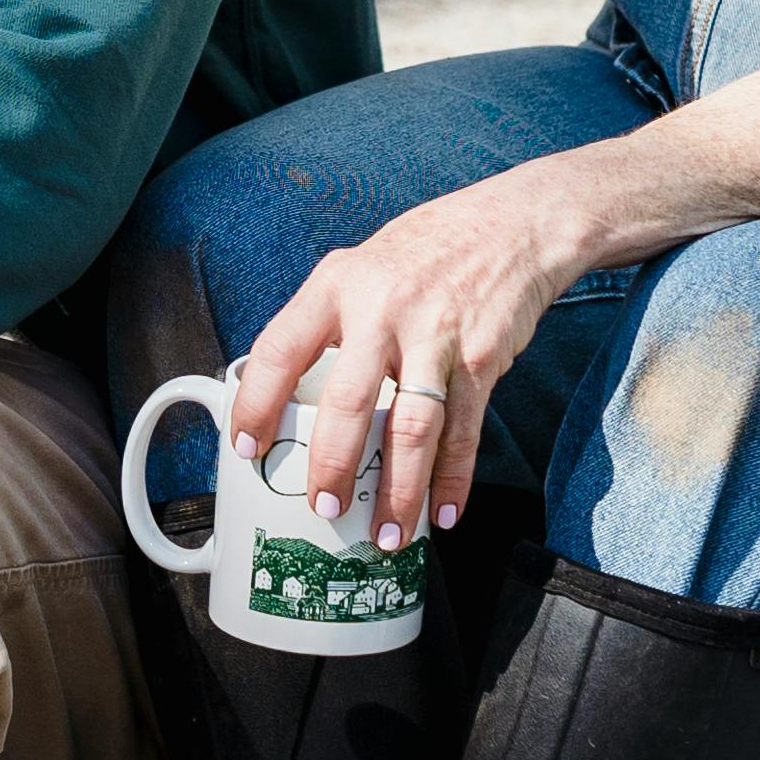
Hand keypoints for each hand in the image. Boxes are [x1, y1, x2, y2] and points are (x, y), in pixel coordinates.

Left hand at [228, 158, 633, 546]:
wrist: (513, 224)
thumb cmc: (427, 251)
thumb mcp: (362, 267)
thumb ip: (329, 320)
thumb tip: (291, 393)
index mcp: (338, 284)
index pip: (281, 348)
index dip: (256, 404)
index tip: (245, 449)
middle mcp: (383, 308)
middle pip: (348, 401)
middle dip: (333, 464)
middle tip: (323, 508)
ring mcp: (436, 334)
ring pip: (412, 426)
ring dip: (399, 489)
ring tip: (386, 534)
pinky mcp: (482, 357)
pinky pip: (464, 430)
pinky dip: (453, 478)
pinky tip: (443, 513)